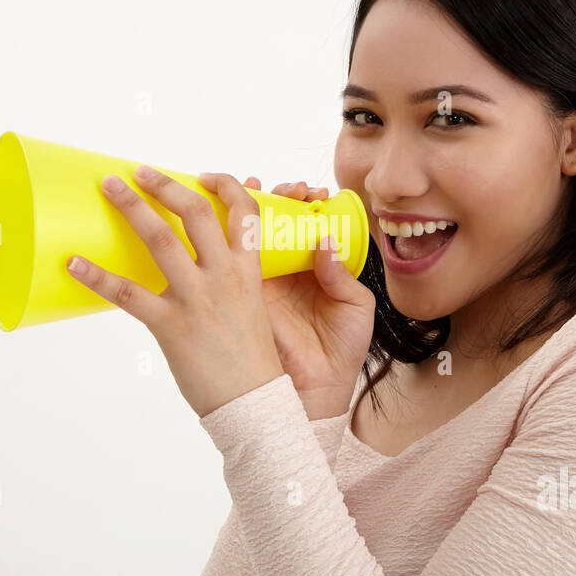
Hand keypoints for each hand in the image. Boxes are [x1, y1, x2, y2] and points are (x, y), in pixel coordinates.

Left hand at [66, 165, 284, 418]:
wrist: (254, 403)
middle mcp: (224, 276)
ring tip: (109, 187)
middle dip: (164, 184)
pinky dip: (97, 276)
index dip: (223, 185)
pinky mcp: (171, 325)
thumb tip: (197, 268)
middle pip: (194, 212)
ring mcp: (197, 298)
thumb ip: (231, 282)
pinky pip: (128, 294)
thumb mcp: (253, 308)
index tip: (201, 175)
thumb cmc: (251, 360)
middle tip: (138, 171)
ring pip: (161, 239)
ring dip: (131, 207)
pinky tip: (74, 263)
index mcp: (248, 270)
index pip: (243, 212)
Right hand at [240, 175, 376, 421]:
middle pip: (274, 221)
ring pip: (247, 232)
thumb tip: (325, 239)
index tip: (314, 194)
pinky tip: (222, 215)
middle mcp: (284, 268)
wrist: (318, 389)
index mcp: (311, 267)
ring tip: (254, 186)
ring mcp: (260, 280)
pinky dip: (220, 235)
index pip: (304, 224)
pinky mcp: (241, 294)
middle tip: (290, 190)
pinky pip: (227, 261)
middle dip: (278, 195)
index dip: (306, 203)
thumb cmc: (342, 350)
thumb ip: (341, 274)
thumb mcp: (355, 306)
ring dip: (246, 204)